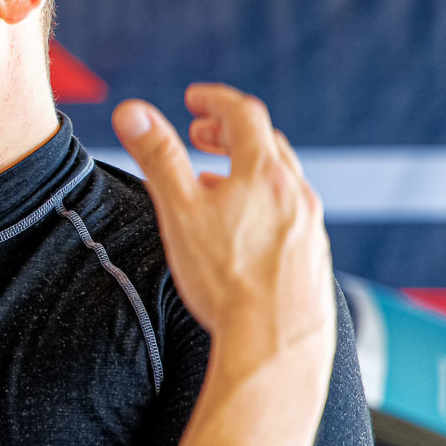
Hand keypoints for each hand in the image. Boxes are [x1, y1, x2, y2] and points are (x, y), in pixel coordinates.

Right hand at [112, 84, 334, 366]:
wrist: (276, 346)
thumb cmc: (227, 281)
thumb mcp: (179, 212)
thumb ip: (157, 157)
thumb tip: (133, 111)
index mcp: (265, 174)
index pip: (243, 115)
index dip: (215, 100)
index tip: (193, 100)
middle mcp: (296, 194)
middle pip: (267, 144)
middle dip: (230, 132)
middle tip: (200, 135)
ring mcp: (309, 227)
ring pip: (281, 181)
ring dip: (247, 170)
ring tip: (216, 183)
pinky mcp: (313, 258)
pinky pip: (290, 214)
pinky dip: (264, 204)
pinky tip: (244, 231)